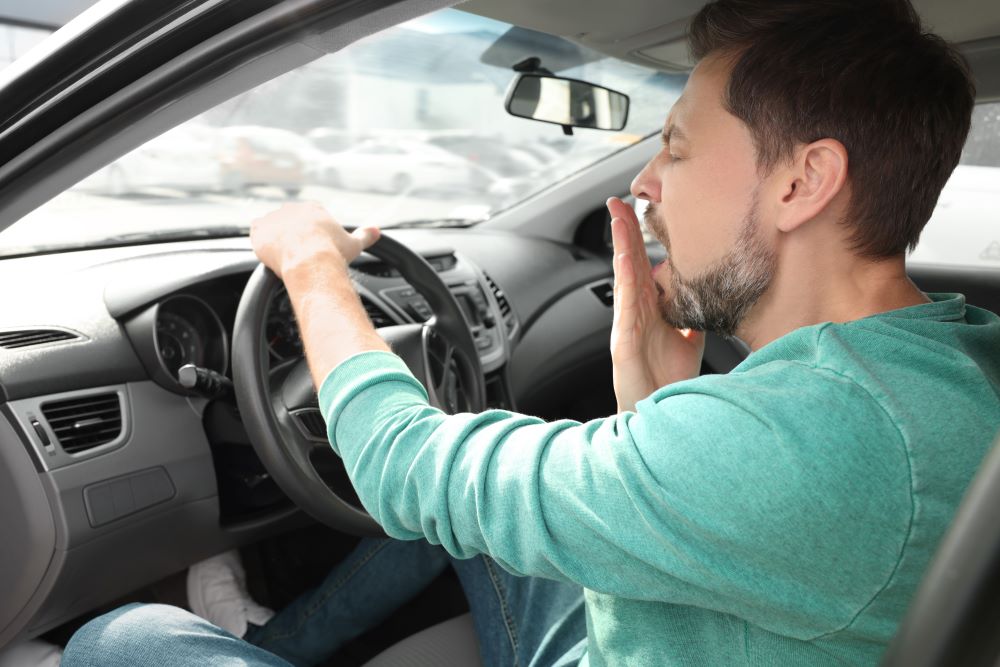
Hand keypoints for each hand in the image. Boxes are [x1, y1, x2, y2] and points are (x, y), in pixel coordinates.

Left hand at [250, 202, 379, 277]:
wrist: (310, 261)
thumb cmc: (333, 253)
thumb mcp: (353, 244)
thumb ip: (365, 235)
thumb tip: (377, 230)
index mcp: (314, 209)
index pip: (309, 217)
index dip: (310, 233)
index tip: (313, 247)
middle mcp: (292, 209)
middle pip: (290, 221)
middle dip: (292, 235)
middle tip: (298, 254)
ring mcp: (274, 218)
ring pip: (272, 225)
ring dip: (275, 237)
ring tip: (282, 255)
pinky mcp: (258, 230)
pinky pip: (255, 231)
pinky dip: (260, 240)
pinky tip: (267, 252)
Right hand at [608, 197, 704, 411]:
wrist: (657, 415)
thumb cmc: (669, 382)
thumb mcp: (690, 341)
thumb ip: (693, 317)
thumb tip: (708, 296)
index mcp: (652, 311)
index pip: (646, 266)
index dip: (644, 239)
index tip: (646, 211)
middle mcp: (637, 312)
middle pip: (630, 262)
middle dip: (626, 231)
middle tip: (621, 200)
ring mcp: (628, 323)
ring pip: (623, 275)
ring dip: (620, 244)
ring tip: (618, 215)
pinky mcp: (623, 338)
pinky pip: (624, 301)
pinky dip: (623, 277)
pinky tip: (623, 256)